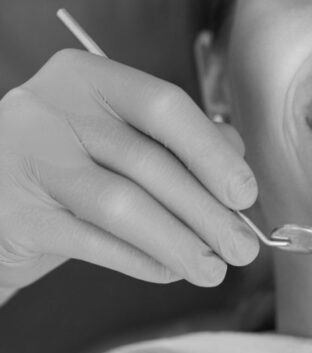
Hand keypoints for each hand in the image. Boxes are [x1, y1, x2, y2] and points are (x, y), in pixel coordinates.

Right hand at [0, 49, 259, 289]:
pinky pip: (92, 242)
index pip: (165, 106)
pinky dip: (140, 261)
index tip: (245, 195)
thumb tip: (238, 163)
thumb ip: (178, 141)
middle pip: (149, 163)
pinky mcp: (15, 214)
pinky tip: (169, 270)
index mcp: (88, 79)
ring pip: (121, 206)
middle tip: (242, 249)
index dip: (213, 154)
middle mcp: (52, 110)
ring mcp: (27, 159)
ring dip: (179, 244)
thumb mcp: (119, 137)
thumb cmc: (72, 164)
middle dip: (206, 213)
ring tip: (213, 270)